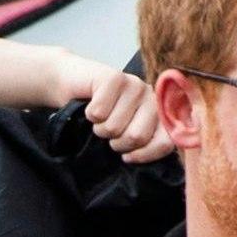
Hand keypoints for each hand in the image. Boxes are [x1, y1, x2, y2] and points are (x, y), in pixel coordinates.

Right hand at [54, 53, 172, 162]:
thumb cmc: (101, 114)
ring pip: (114, 127)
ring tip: (100, 118)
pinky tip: (92, 105)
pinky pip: (99, 113)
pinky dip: (89, 115)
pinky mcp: (114, 78)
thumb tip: (140, 158)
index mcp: (159, 113)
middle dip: (116, 141)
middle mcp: (151, 97)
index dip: (144, 155)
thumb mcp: (124, 134)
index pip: (165, 143)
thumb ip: (143, 145)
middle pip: (136, 137)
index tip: (127, 156)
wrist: (71, 84)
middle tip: (111, 131)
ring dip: (100, 128)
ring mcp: (134, 84)